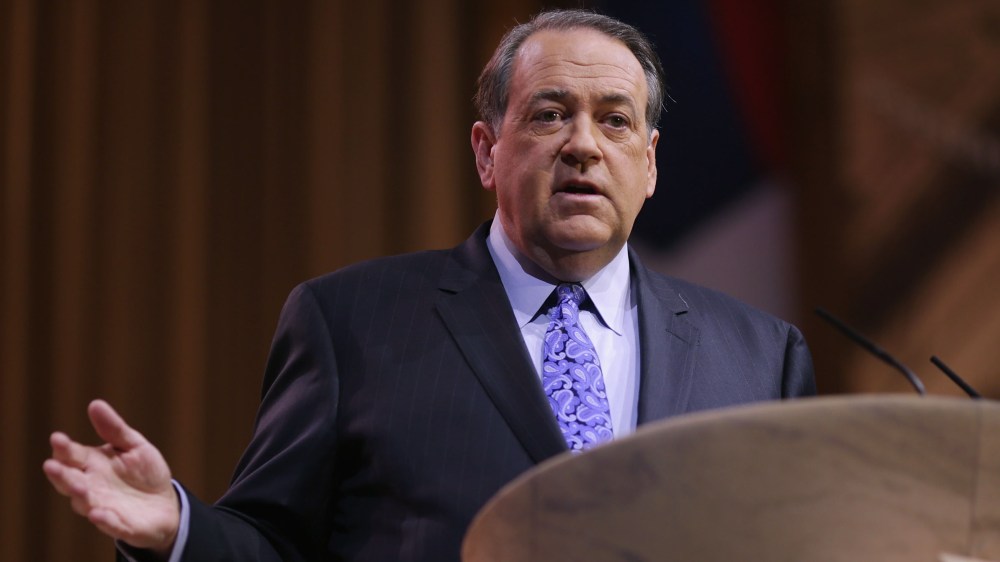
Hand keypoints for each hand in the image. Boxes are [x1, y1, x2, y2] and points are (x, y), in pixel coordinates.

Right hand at [43, 399, 179, 555]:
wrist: (165, 503)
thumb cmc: (145, 472)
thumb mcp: (135, 446)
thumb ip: (115, 429)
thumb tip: (95, 404)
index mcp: (93, 464)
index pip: (72, 456)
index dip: (64, 448)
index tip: (57, 438)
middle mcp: (91, 486)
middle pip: (69, 481)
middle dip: (60, 474)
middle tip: (52, 465)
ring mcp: (102, 506)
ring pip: (84, 503)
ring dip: (79, 495)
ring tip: (78, 486)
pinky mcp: (119, 525)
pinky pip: (109, 524)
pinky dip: (104, 520)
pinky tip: (98, 514)